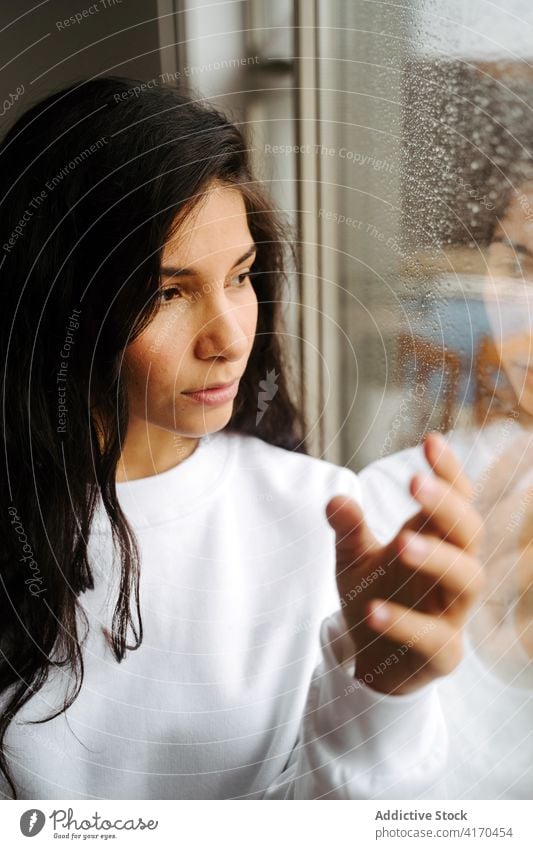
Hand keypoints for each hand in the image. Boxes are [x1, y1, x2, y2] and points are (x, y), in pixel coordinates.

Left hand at [325, 433, 484, 694]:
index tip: (430, 441)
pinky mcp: (443, 654)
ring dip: (436, 558)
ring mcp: (453, 613)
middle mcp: (455, 572)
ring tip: (401, 543)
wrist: (375, 660)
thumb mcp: (354, 559)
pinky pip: (435, 637)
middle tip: (416, 482)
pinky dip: (406, 622)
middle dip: (445, 506)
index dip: (449, 472)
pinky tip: (374, 609)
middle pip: (469, 533)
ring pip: (466, 580)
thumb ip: (349, 530)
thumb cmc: (376, 596)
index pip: (457, 500)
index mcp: (438, 541)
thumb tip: (334, 500)